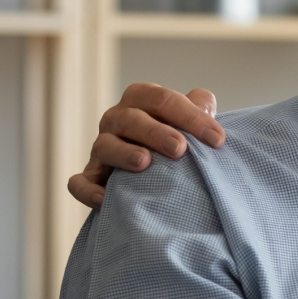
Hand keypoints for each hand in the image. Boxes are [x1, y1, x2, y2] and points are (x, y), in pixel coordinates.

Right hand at [67, 83, 224, 208]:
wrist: (158, 173)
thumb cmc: (178, 141)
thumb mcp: (190, 123)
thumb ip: (199, 109)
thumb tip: (205, 103)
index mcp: (141, 102)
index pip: (161, 99)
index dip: (190, 116)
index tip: (217, 139)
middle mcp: (117, 121)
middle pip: (130, 118)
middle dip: (155, 132)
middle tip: (180, 148)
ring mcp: (101, 149)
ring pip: (104, 146)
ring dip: (123, 153)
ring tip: (145, 162)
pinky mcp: (92, 177)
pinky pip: (80, 183)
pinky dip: (89, 190)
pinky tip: (106, 198)